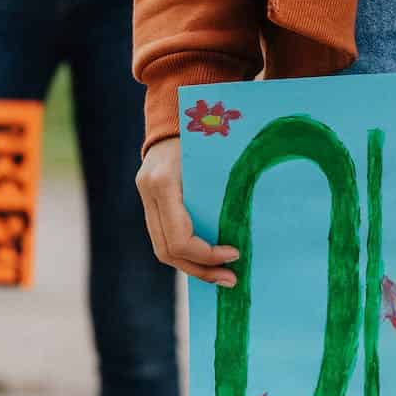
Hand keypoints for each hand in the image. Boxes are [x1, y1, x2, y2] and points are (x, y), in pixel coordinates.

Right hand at [136, 137, 240, 285]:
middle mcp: (148, 192)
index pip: (179, 238)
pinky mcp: (150, 202)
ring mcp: (145, 198)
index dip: (206, 255)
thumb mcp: (218, 154)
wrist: (177, 116)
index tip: (234, 254)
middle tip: (230, 280)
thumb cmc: (206, 130)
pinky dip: (186, 254)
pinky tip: (207, 262)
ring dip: (193, 267)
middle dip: (200, 269)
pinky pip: (164, 238)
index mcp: (163, 182)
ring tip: (222, 277)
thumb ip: (226, 187)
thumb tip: (249, 229)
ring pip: (162, 249)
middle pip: (167, 251)